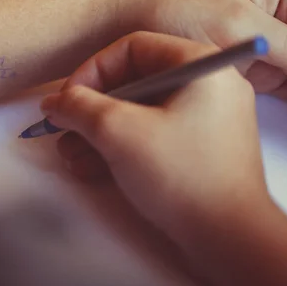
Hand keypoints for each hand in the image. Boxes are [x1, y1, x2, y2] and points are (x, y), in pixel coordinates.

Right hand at [40, 32, 268, 242]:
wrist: (230, 238)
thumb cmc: (183, 177)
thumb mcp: (119, 133)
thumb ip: (80, 108)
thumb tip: (55, 102)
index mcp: (200, 64)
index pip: (133, 47)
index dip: (92, 70)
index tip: (67, 98)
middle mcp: (209, 84)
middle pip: (137, 81)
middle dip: (93, 108)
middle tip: (65, 129)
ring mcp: (209, 117)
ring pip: (144, 111)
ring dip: (102, 131)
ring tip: (72, 155)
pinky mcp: (203, 146)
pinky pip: (158, 133)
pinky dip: (126, 145)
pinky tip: (93, 167)